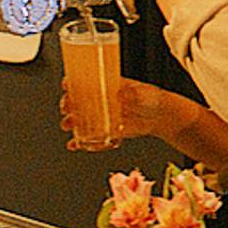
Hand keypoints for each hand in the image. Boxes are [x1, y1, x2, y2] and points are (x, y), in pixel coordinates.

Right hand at [58, 76, 176, 149]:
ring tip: (69, 126)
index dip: (71, 84)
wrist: (160, 117)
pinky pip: (89, 138)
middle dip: (67, 105)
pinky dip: (80, 142)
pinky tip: (75, 145)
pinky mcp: (106, 132)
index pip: (82, 82)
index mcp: (104, 86)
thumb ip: (132, 93)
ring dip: (70, 123)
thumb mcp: (142, 92)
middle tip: (67, 108)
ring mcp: (101, 117)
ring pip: (79, 120)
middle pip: (75, 102)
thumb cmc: (150, 98)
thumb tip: (120, 95)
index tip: (66, 86)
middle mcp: (99, 101)